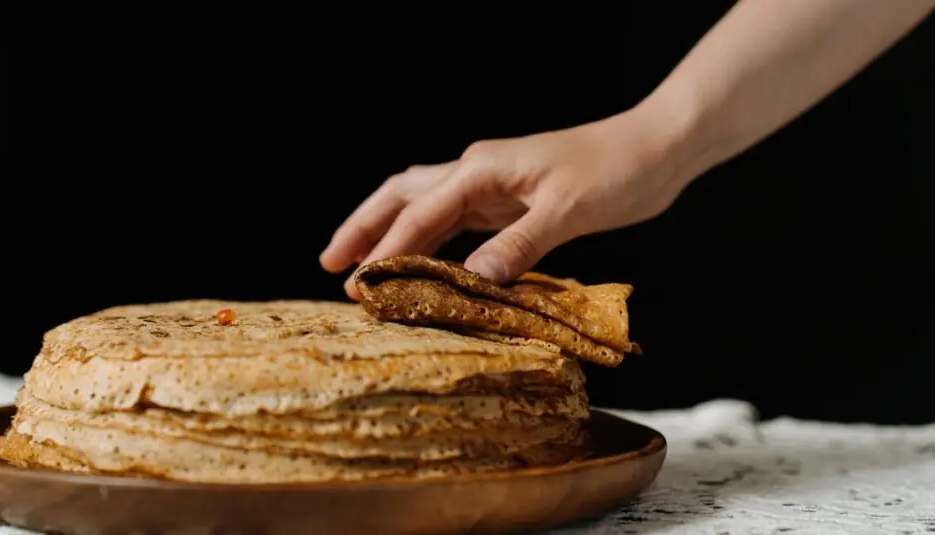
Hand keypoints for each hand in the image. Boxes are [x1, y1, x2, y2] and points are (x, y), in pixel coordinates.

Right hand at [320, 106, 697, 299]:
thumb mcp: (568, 209)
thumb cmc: (616, 171)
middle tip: (331, 264)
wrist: (655, 147)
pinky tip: (424, 264)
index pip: (420, 213)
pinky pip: (455, 222)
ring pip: (424, 207)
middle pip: (402, 197)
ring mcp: (491, 185)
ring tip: (362, 267)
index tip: (359, 284)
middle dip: (364, 228)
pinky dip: (430, 243)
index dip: (386, 250)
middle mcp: (477, 173)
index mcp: (481, 170)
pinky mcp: (509, 200)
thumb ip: (520, 244)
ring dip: (391, 235)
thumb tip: (473, 281)